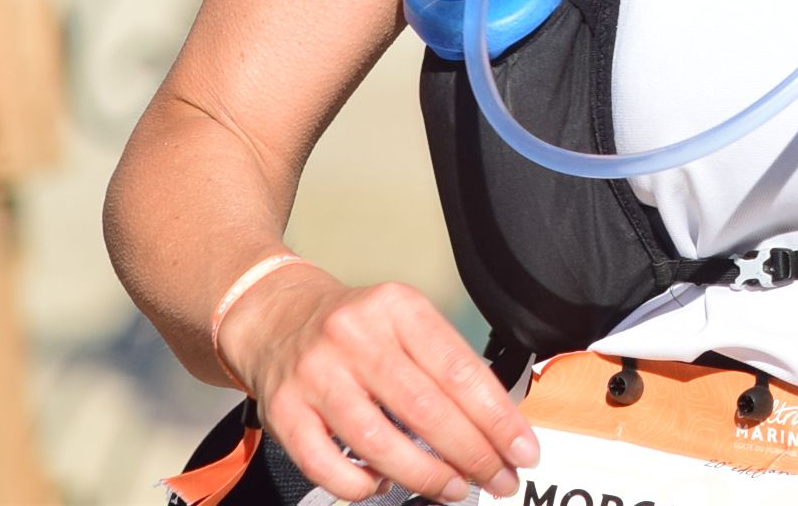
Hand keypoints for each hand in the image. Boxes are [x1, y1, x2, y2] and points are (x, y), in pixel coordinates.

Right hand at [218, 267, 536, 503]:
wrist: (274, 317)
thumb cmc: (353, 328)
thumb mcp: (403, 320)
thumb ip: (443, 364)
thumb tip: (496, 424)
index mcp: (396, 309)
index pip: (459, 370)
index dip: (497, 418)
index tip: (522, 450)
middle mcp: (355, 337)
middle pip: (426, 409)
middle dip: (472, 454)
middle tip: (498, 479)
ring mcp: (316, 375)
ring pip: (379, 442)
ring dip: (426, 475)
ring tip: (454, 488)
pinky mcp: (284, 412)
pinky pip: (327, 465)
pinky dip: (362, 485)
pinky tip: (384, 484)